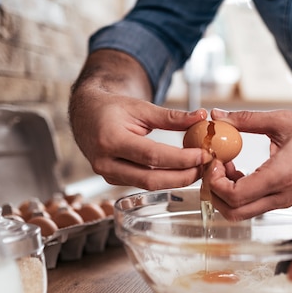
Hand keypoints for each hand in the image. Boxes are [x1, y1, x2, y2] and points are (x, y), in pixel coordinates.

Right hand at [70, 90, 212, 189]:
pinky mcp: (114, 180)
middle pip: (151, 178)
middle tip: (205, 168)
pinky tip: (182, 172)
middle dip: (183, 176)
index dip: (180, 158)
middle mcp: (106, 162)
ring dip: (177, 180)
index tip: (203, 155)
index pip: (152, 155)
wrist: (86, 115)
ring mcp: (108, 174)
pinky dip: (165, 179)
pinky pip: (143, 184)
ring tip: (198, 169)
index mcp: (110, 139)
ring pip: (148, 185)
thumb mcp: (141, 107)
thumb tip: (200, 116)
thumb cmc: (112, 108)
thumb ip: (171, 116)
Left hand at [207, 108, 291, 219]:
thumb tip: (218, 115)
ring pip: (241, 213)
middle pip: (233, 212)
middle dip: (215, 192)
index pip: (235, 196)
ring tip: (228, 168)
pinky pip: (254, 207)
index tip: (214, 161)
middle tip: (215, 168)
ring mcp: (283, 203)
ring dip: (227, 194)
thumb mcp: (282, 120)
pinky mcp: (284, 202)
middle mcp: (281, 196)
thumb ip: (246, 119)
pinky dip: (239, 194)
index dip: (215, 181)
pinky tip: (242, 171)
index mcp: (280, 176)